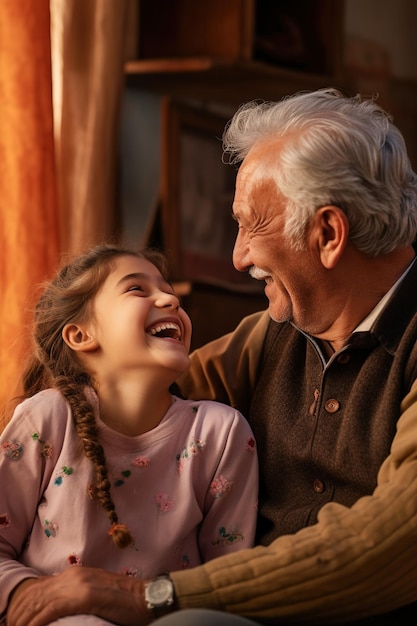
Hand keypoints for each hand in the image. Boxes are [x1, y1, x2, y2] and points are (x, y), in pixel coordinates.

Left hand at [6, 567, 151, 625]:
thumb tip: (59, 611)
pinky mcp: (83, 596)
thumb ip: (77, 596)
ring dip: (24, 620)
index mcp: (76, 574)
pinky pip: (50, 611)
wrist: (148, 597)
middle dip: (19, 615)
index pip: (40, 588)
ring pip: (39, 603)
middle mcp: (73, 575)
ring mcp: (78, 584)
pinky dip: (37, 622)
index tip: (17, 622)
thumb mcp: (96, 593)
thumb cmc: (126, 601)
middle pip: (35, 595)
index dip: (24, 606)